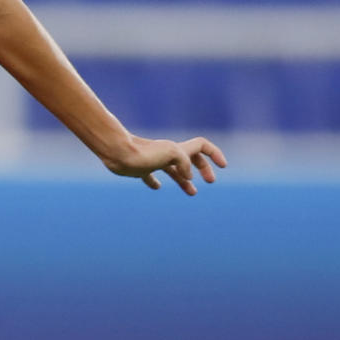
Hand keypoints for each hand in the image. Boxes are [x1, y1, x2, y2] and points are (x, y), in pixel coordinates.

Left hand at [104, 135, 225, 194]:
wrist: (117, 153)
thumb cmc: (143, 152)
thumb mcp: (172, 153)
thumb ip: (185, 163)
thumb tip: (187, 177)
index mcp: (178, 149)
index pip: (202, 146)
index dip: (215, 154)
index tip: (223, 167)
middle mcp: (167, 153)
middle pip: (191, 159)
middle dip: (203, 169)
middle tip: (210, 181)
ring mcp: (153, 161)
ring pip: (173, 171)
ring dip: (184, 181)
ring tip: (192, 193)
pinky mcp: (139, 169)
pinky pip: (150, 176)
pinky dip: (155, 181)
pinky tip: (157, 187)